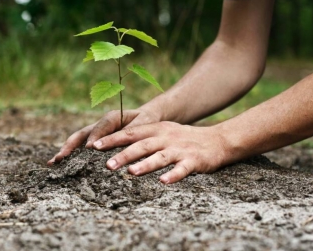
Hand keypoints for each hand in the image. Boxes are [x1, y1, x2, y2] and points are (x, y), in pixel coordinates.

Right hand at [48, 109, 160, 164]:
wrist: (146, 118)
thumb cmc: (146, 121)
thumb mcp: (144, 124)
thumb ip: (132, 131)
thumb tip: (120, 142)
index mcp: (112, 117)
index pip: (101, 127)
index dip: (95, 137)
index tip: (90, 149)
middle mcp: (100, 125)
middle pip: (81, 134)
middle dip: (70, 146)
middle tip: (60, 158)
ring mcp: (95, 133)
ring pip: (77, 141)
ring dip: (66, 151)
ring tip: (53, 163)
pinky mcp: (95, 141)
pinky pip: (81, 147)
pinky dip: (71, 155)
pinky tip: (61, 166)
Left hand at [91, 121, 228, 183]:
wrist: (217, 140)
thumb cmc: (183, 138)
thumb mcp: (162, 132)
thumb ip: (142, 137)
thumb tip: (115, 146)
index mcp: (156, 129)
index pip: (130, 133)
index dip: (112, 139)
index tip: (94, 146)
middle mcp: (166, 137)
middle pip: (142, 145)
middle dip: (124, 154)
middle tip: (107, 165)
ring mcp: (180, 149)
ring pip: (160, 157)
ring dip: (145, 165)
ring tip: (131, 173)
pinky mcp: (194, 161)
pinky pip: (182, 169)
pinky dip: (173, 175)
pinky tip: (163, 182)